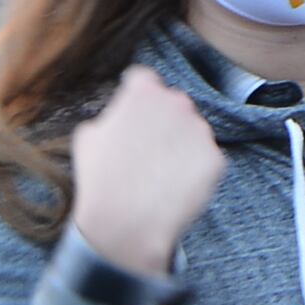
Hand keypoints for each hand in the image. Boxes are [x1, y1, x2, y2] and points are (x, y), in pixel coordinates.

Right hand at [68, 66, 222, 278]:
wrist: (126, 223)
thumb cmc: (101, 180)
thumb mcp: (87, 137)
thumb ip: (108, 117)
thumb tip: (117, 120)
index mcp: (144, 91)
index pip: (144, 81)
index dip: (136, 97)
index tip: (134, 114)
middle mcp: (178, 103)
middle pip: (173, 105)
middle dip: (163, 121)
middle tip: (148, 149)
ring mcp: (200, 131)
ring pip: (192, 132)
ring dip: (180, 145)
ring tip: (160, 173)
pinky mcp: (216, 159)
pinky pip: (205, 159)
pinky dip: (193, 170)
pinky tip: (174, 186)